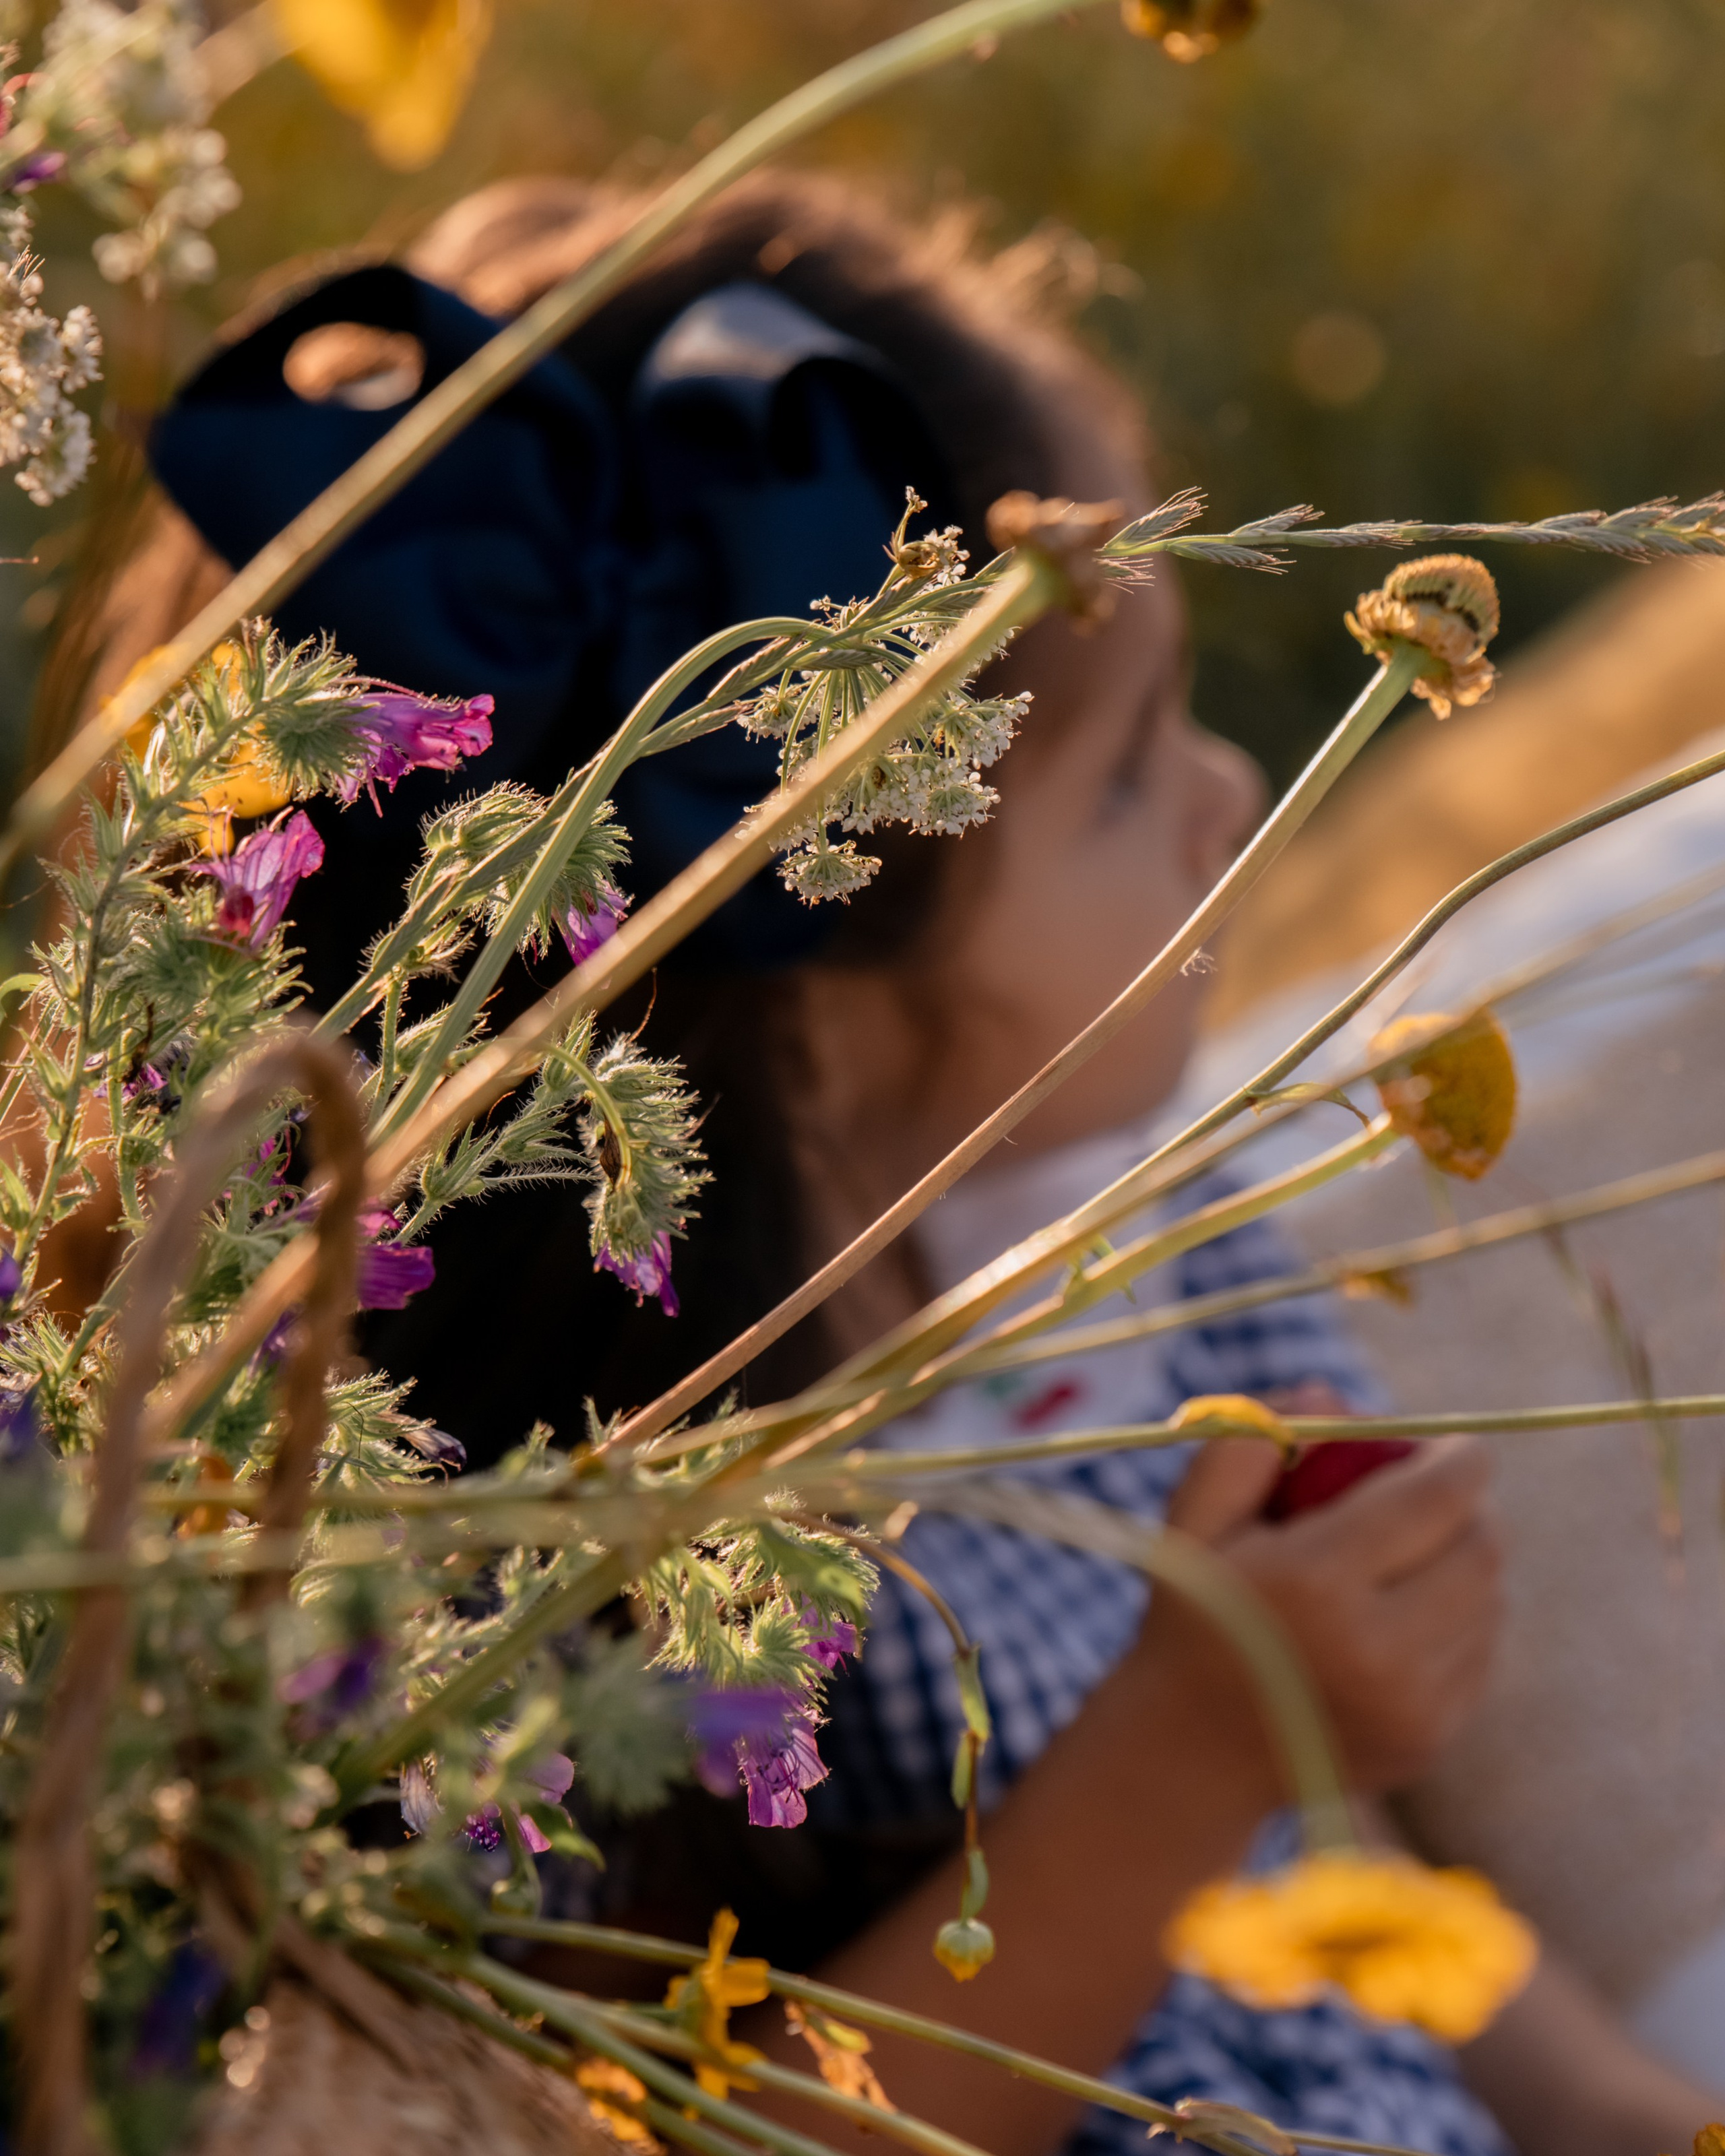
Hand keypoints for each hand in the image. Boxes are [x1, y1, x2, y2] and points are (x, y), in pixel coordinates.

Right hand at [1147, 1434, 1502, 1795]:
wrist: (1192, 1751)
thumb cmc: (1195, 1613)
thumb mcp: (1195, 1518)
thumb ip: (1249, 1442)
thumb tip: (1329, 1393)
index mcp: (1317, 1582)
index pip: (1434, 1498)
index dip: (1459, 1459)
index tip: (1455, 1445)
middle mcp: (1378, 1649)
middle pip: (1479, 1549)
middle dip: (1470, 1508)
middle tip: (1438, 1493)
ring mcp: (1413, 1706)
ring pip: (1489, 1603)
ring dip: (1466, 1563)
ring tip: (1415, 1554)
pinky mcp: (1432, 1741)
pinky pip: (1480, 1654)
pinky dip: (1460, 1620)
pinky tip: (1409, 1614)